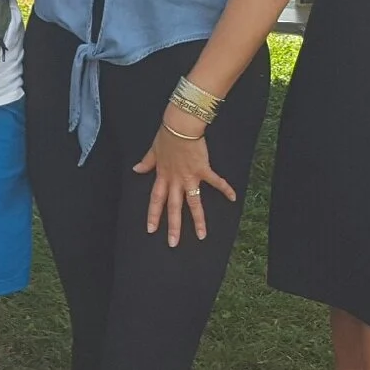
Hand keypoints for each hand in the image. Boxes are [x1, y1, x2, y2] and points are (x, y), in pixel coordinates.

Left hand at [131, 110, 234, 246]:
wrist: (181, 125)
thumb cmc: (167, 135)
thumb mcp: (153, 150)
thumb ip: (146, 162)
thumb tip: (136, 169)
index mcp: (163, 176)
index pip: (156, 200)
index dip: (153, 215)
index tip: (151, 230)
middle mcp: (176, 180)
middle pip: (174, 207)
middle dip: (174, 226)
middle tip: (173, 243)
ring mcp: (190, 177)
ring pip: (194, 202)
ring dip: (198, 220)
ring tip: (201, 235)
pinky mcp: (203, 170)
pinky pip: (215, 182)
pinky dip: (225, 189)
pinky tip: (233, 198)